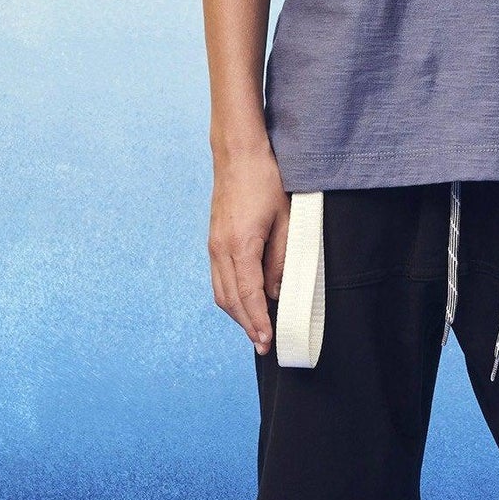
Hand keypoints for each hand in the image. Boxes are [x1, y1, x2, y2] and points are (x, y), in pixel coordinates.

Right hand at [207, 143, 288, 353]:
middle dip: (247, 325)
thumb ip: (280, 258)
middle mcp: (220, 249)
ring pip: (221, 292)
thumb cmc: (265, 181)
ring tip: (255, 330)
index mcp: (240, 245)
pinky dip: (231, 297)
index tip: (267, 341)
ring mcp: (213, 245)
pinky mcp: (213, 241)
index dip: (258, 321)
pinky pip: (219, 278)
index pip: (249, 295)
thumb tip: (277, 290)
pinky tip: (244, 303)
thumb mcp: (285, 220)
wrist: (237, 153)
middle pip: (230, 300)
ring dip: (237, 314)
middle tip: (264, 345)